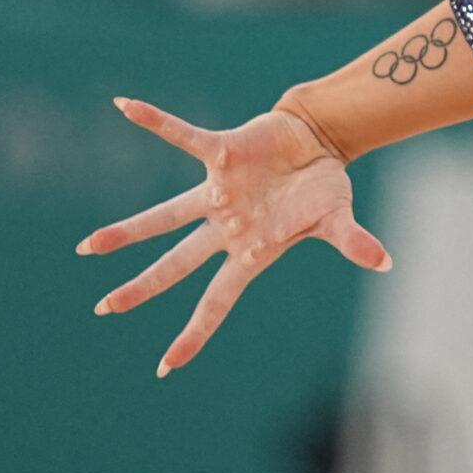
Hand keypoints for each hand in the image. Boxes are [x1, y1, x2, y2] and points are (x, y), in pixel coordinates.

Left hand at [78, 98, 390, 375]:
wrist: (319, 142)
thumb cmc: (324, 188)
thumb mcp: (338, 217)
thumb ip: (353, 240)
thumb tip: (384, 260)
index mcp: (250, 251)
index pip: (215, 301)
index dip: (193, 332)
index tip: (166, 367)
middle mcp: (224, 228)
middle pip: (176, 264)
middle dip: (142, 287)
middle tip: (104, 308)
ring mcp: (218, 193)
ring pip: (164, 217)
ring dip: (128, 231)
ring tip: (88, 247)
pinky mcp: (220, 155)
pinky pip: (183, 136)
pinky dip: (156, 122)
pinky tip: (124, 105)